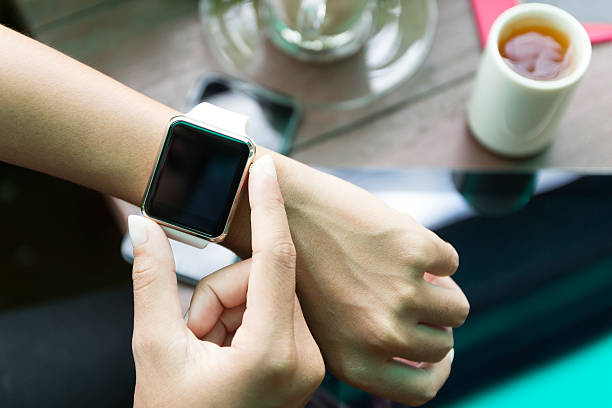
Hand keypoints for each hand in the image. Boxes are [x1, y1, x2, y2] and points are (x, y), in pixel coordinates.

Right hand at [129, 155, 323, 407]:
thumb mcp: (155, 349)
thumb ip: (151, 281)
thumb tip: (143, 226)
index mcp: (272, 353)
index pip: (275, 259)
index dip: (267, 207)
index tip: (264, 166)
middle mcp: (305, 357)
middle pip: (263, 280)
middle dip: (220, 293)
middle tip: (194, 333)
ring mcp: (310, 362)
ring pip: (268, 294)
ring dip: (229, 310)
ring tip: (207, 351)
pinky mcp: (307, 362)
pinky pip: (276, 312)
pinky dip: (244, 321)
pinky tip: (224, 353)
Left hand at [226, 158, 469, 405]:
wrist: (284, 210)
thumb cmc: (303, 267)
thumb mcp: (326, 326)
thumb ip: (369, 346)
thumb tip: (434, 350)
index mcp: (355, 362)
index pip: (421, 390)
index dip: (434, 369)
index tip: (435, 347)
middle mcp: (380, 337)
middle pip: (443, 345)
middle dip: (433, 322)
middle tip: (414, 295)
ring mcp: (400, 294)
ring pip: (455, 307)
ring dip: (440, 289)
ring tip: (410, 271)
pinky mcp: (412, 252)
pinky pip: (449, 262)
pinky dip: (432, 253)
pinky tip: (399, 242)